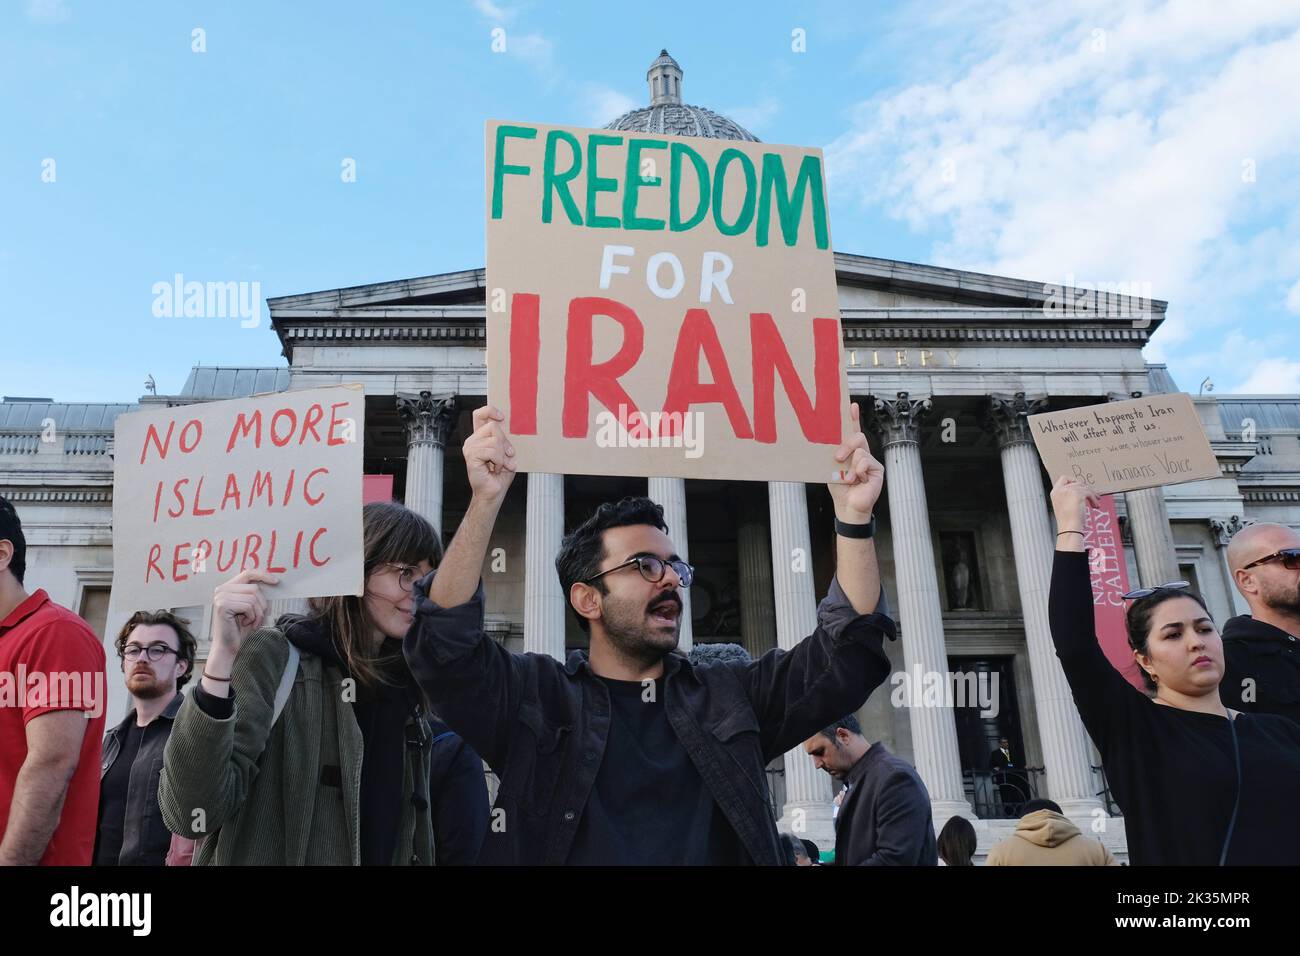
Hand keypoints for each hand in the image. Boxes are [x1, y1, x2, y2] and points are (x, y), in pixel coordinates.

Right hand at [210, 569, 279, 658]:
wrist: (228, 647)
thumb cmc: (240, 628)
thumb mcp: (250, 607)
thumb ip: (255, 594)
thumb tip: (273, 580)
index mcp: (227, 587)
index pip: (248, 573)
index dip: (263, 575)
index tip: (276, 581)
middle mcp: (221, 589)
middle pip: (254, 588)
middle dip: (261, 605)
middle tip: (257, 618)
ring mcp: (221, 596)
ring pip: (253, 597)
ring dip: (257, 613)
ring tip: (251, 622)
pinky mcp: (223, 605)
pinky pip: (249, 606)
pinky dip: (252, 617)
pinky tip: (245, 624)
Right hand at [464, 405, 517, 503]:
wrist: (493, 492)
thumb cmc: (500, 474)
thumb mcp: (506, 452)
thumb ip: (505, 439)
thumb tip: (509, 426)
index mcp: (480, 436)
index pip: (480, 414)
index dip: (490, 410)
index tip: (502, 417)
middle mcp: (473, 440)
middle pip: (492, 426)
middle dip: (505, 442)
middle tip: (507, 456)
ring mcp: (470, 447)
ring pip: (495, 440)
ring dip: (503, 456)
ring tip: (500, 466)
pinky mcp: (471, 456)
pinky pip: (492, 451)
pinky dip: (499, 461)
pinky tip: (495, 469)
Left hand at [828, 403, 883, 521]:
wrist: (847, 505)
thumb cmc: (839, 488)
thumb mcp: (832, 468)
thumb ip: (835, 455)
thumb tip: (833, 446)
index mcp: (850, 451)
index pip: (853, 431)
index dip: (853, 418)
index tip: (851, 405)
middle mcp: (862, 453)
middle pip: (857, 437)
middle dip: (846, 446)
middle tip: (837, 458)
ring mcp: (871, 460)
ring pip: (860, 451)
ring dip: (850, 466)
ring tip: (848, 479)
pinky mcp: (878, 469)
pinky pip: (866, 462)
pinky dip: (858, 472)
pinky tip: (858, 480)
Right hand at [1049, 475, 1098, 532]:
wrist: (1069, 528)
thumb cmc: (1067, 521)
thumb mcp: (1064, 505)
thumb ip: (1068, 496)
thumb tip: (1082, 490)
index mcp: (1055, 493)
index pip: (1064, 478)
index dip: (1073, 480)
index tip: (1081, 487)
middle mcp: (1060, 490)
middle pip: (1077, 482)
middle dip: (1086, 489)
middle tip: (1092, 496)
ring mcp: (1068, 491)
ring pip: (1085, 487)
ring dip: (1092, 495)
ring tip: (1095, 503)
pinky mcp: (1078, 494)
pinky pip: (1090, 493)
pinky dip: (1094, 499)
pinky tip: (1095, 506)